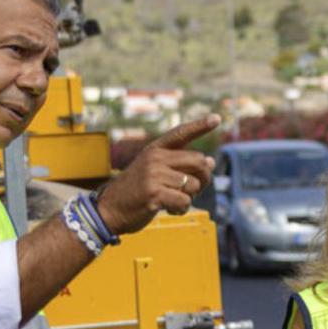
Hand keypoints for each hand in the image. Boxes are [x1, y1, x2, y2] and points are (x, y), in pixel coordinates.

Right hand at [95, 115, 220, 234]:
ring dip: (190, 198)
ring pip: (194, 185)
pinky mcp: (154, 193)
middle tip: (195, 190)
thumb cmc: (136, 192)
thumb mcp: (155, 173)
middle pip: (198, 161)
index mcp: (155, 149)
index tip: (217, 118)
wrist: (109, 210)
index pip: (181, 133)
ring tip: (174, 202)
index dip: (200, 125)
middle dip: (204, 178)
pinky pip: (185, 201)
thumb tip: (211, 161)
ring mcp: (154, 174)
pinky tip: (170, 210)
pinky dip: (182, 209)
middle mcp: (155, 158)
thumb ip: (180, 166)